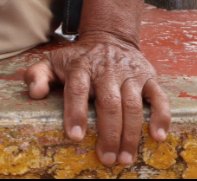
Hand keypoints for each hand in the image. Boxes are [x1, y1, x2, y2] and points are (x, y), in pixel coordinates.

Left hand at [23, 31, 169, 165]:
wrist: (110, 38)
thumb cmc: (78, 59)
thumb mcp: (53, 61)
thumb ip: (37, 75)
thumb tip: (35, 93)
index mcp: (81, 66)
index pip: (77, 89)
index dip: (75, 112)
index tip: (76, 136)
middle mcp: (106, 69)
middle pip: (109, 102)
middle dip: (109, 133)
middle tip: (107, 159)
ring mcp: (130, 74)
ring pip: (133, 104)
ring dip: (131, 133)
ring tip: (126, 158)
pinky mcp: (149, 77)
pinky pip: (159, 98)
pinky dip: (161, 117)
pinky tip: (157, 136)